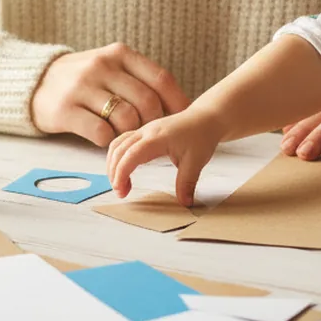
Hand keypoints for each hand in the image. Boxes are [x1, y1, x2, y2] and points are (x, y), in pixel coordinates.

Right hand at [30, 43, 189, 147]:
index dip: (176, 101)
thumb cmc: (86, 80)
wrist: (36, 83)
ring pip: (126, 118)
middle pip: (147, 102)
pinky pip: (101, 133)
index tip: (183, 117)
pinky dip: (109, 140)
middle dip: (154, 122)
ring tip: (126, 133)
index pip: (160, 78)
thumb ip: (139, 79)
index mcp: (119, 54)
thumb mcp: (111, 66)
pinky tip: (105, 137)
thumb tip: (179, 104)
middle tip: (150, 131)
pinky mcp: (65, 110)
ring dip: (131, 132)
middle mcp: (102, 66)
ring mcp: (82, 87)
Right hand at [106, 109, 225, 205]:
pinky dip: (118, 156)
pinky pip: (124, 142)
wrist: (206, 117)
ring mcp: (144, 130)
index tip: (121, 190)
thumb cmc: (201, 135)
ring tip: (120, 183)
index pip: (131, 155)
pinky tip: (124, 169)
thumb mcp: (196, 161)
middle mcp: (146, 131)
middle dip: (114, 172)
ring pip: (118, 144)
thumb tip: (184, 203)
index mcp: (157, 138)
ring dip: (113, 163)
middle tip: (121, 192)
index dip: (122, 173)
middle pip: (119, 149)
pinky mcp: (145, 132)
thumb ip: (187, 183)